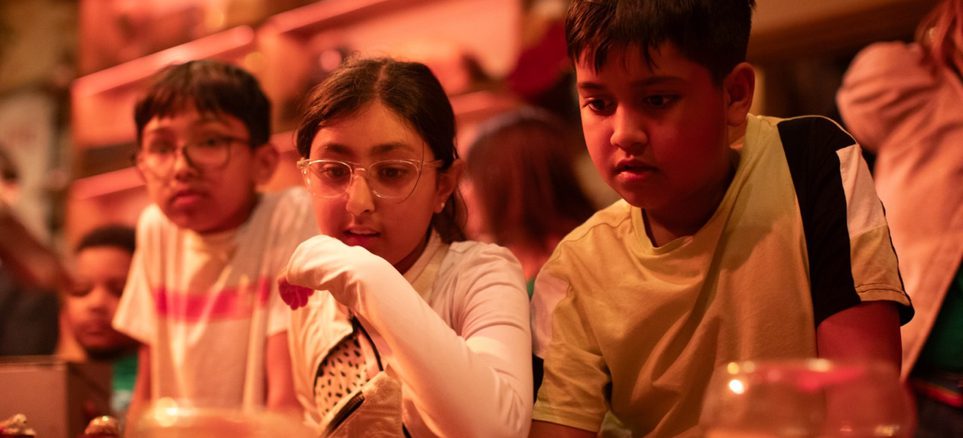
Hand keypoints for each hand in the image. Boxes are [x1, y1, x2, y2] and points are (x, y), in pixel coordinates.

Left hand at [280, 234, 394, 307]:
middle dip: (300, 287)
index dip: (310, 279)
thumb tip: (354, 275)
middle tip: (303, 302)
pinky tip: (293, 304)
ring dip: (293, 293)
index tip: (311, 293)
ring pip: (291, 276)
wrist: (358, 271)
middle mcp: (310, 247)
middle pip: (299, 269)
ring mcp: (300, 257)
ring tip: (298, 306)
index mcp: (324, 243)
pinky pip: (283, 281)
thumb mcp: (351, 269)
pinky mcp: (293, 269)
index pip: (311, 262)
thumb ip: (342, 270)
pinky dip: (287, 294)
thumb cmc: (361, 273)